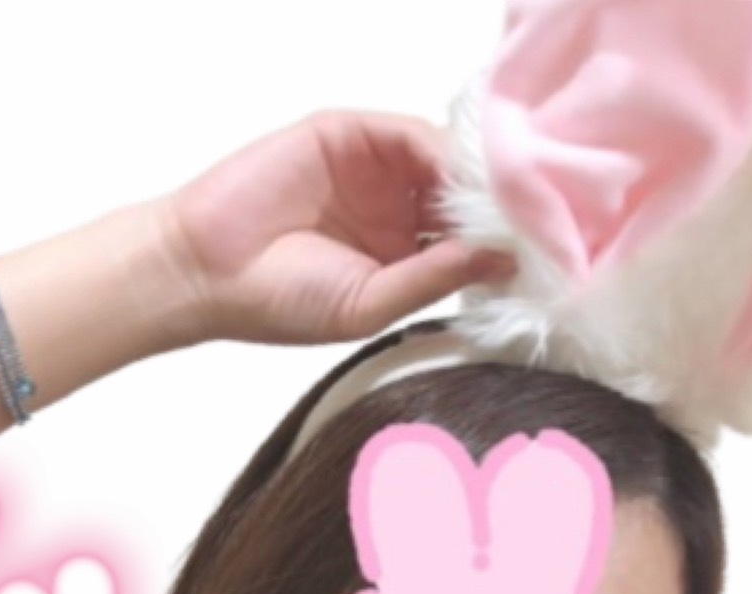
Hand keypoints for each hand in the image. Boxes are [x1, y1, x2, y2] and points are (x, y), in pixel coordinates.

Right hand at [158, 108, 516, 346]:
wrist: (206, 268)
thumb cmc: (278, 302)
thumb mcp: (369, 303)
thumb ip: (432, 278)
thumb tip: (501, 261)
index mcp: (401, 261)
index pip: (465, 245)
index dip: (500, 246)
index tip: (544, 254)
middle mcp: (394, 213)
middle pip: (462, 198)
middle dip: (498, 205)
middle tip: (545, 214)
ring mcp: (373, 172)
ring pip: (441, 162)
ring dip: (475, 174)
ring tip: (511, 191)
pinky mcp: (347, 135)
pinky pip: (406, 132)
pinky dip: (439, 146)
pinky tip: (465, 166)